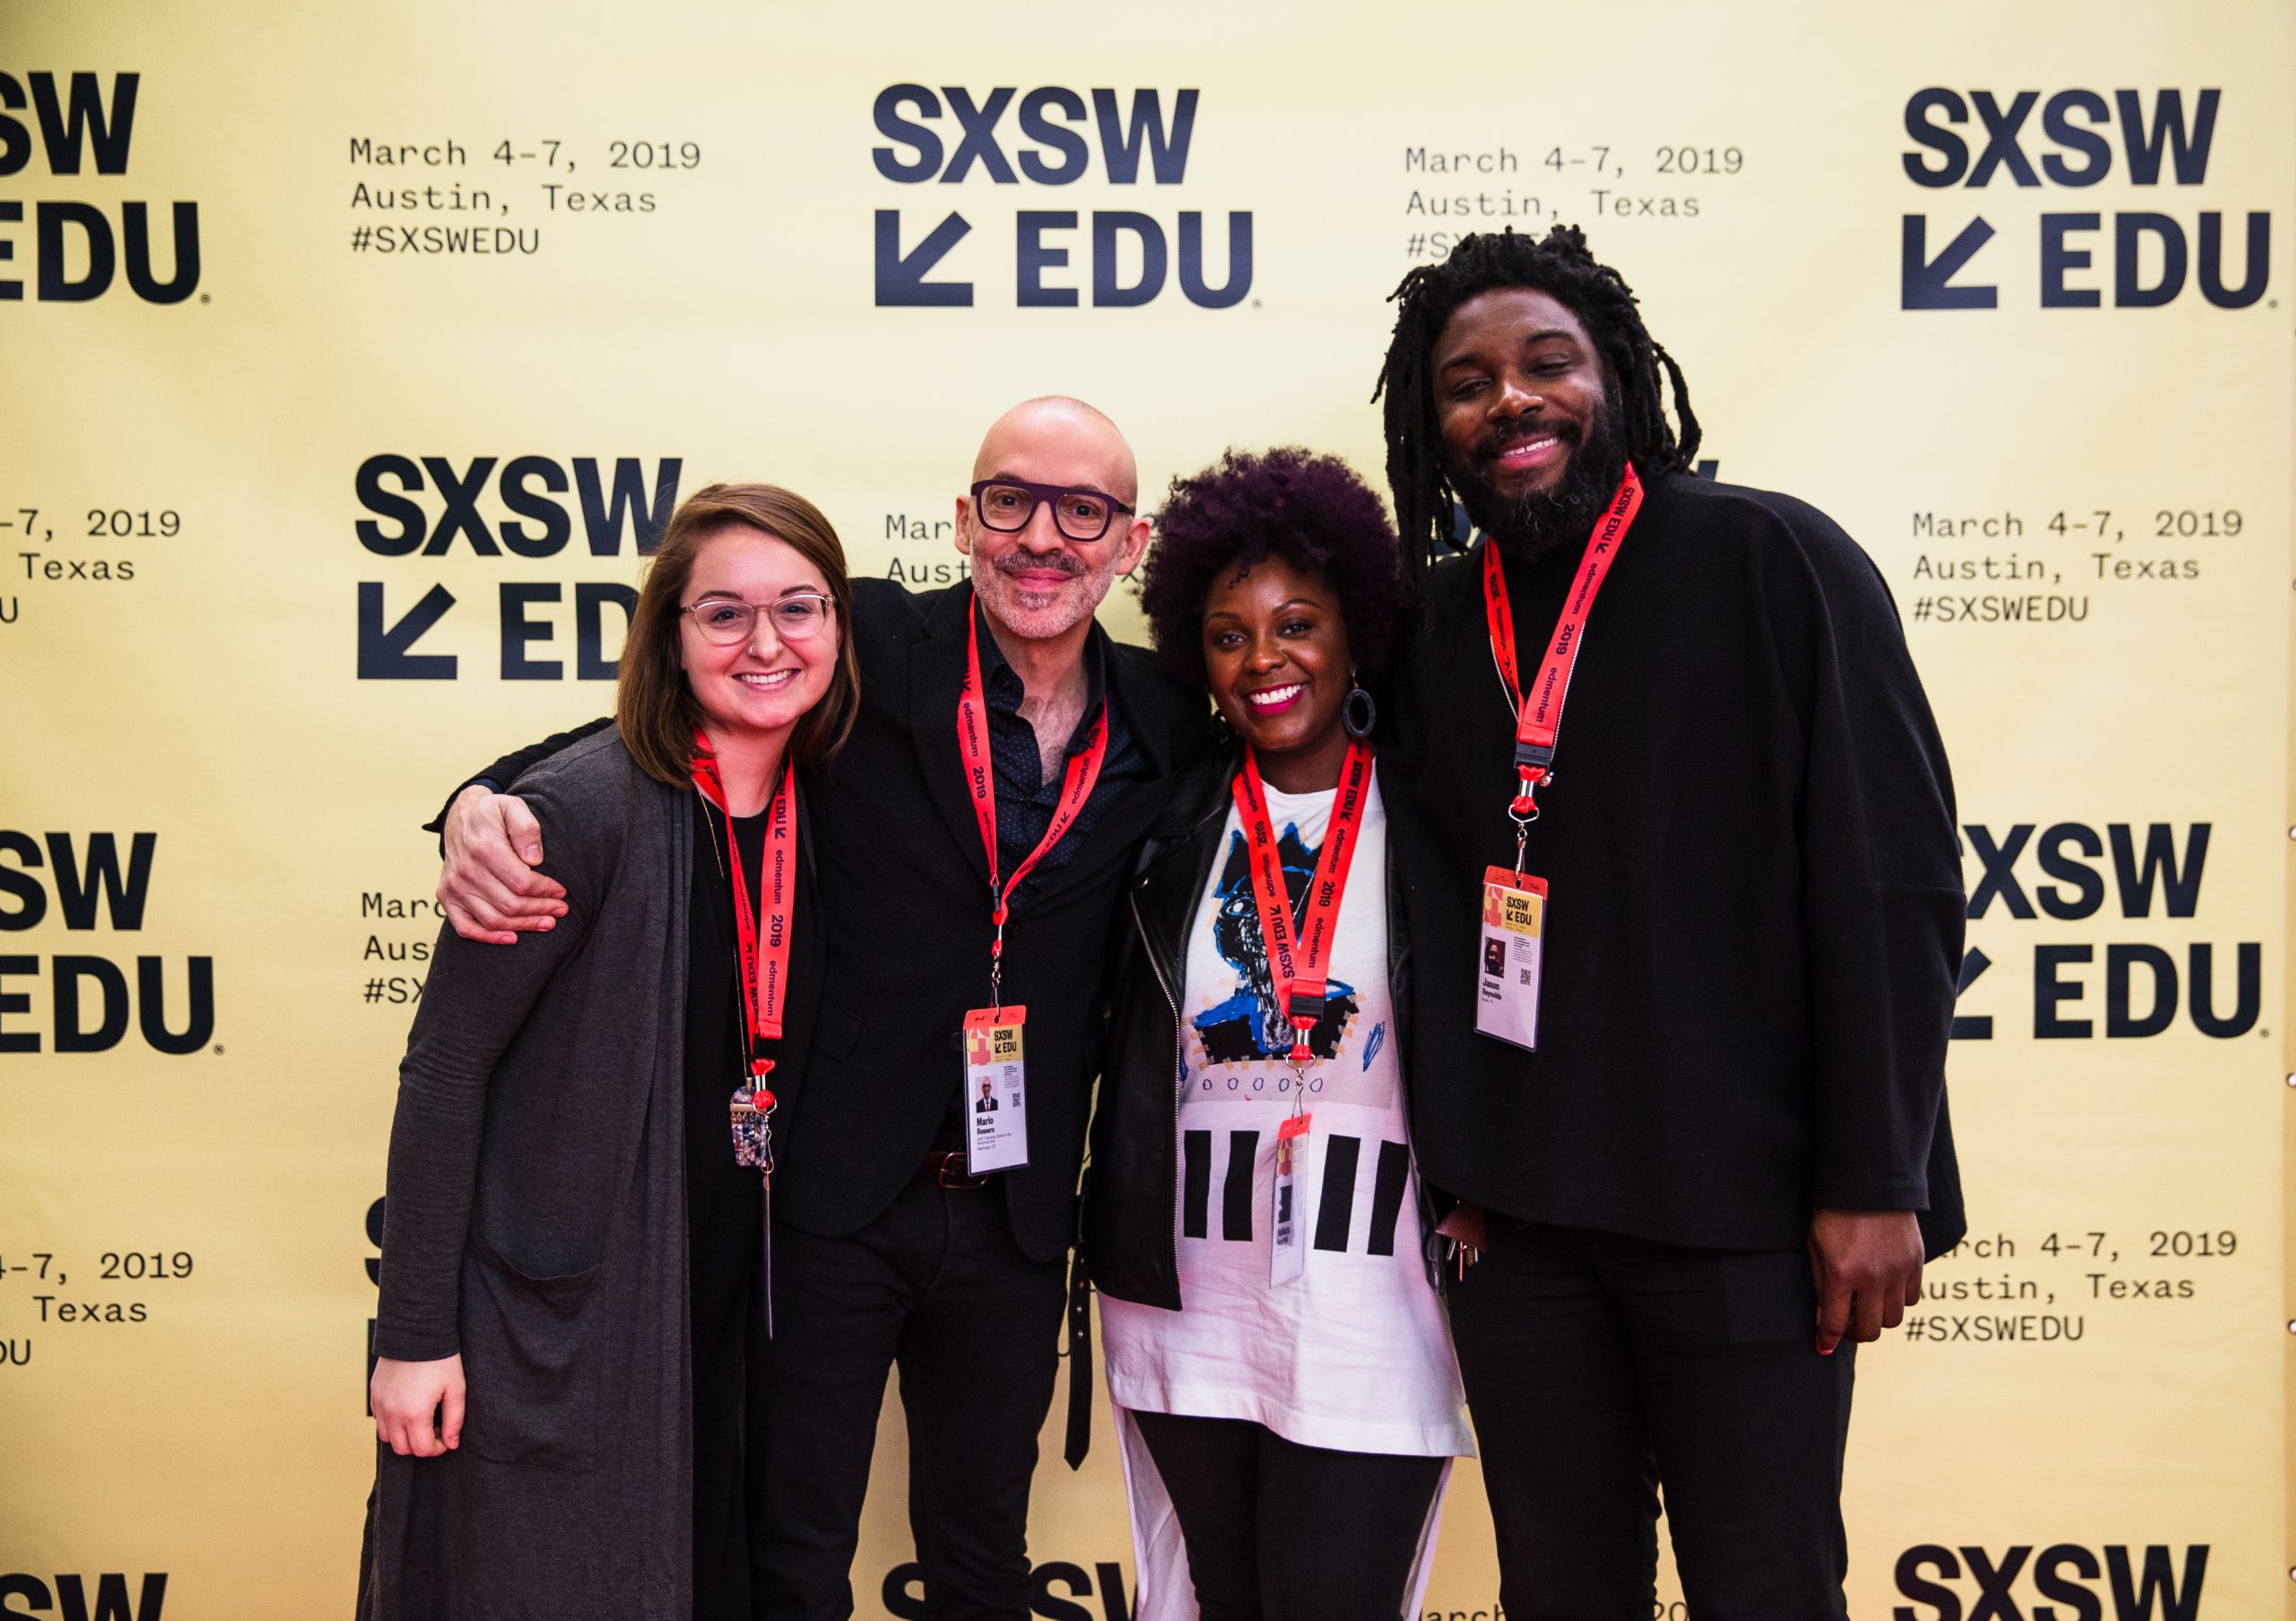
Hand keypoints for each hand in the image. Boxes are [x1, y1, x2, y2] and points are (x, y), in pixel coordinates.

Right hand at [371, 1354, 465, 1456]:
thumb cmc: (440, 1360)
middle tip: (434, 1428)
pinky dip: (391, 1423)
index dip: (437, 1448)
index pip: (421, 1450)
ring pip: (387, 1438)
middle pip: (402, 1449)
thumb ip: (454, 1420)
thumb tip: (452, 1443)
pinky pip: (379, 1420)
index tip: (445, 1436)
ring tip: (420, 1420)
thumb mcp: (456, 1389)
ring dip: (403, 1436)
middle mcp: (392, 1413)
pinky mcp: (374, 1394)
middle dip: (419, 1445)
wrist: (417, 1332)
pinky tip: (407, 1408)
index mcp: (414, 1414)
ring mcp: (380, 1404)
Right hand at [437, 785, 565, 944]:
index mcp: (484, 848)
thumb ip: (526, 827)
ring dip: (524, 925)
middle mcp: (465, 870)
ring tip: (546, 922)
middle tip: (561, 910)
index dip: (546, 890)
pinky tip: (512, 937)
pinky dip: (488, 937)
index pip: (522, 882)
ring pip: (493, 919)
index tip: (562, 891)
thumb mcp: (513, 806)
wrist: (461, 817)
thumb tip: (535, 859)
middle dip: (541, 910)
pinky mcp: (446, 896)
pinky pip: (465, 927)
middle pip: (510, 904)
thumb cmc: (492, 813)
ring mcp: (453, 886)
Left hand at [1807, 1207, 1922, 1354]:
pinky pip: (1911, 1299)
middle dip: (1856, 1334)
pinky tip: (1884, 1289)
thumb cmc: (1833, 1213)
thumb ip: (1821, 1285)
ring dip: (1878, 1318)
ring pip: (1894, 1319)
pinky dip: (1897, 1301)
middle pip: (1871, 1330)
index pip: (1836, 1323)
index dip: (1828, 1339)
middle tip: (1847, 1326)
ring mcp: (1898, 1271)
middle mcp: (1873, 1278)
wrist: (1867, 1182)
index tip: (1824, 1345)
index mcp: (1842, 1274)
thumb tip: (1825, 1319)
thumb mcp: (1815, 1247)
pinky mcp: (1916, 1263)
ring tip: (1866, 1306)